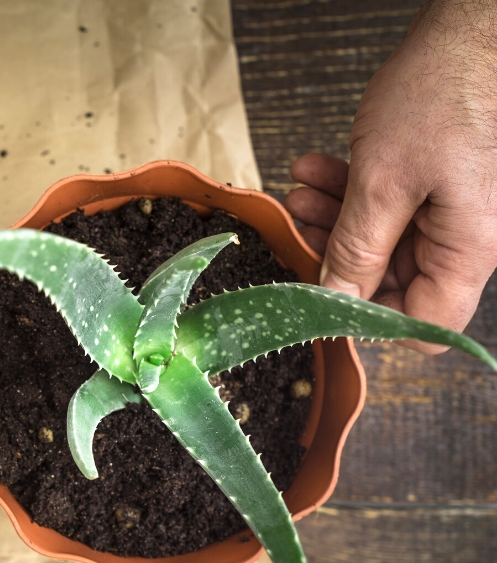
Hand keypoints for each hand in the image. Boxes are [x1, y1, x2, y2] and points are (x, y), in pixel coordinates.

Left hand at [285, 0, 496, 352]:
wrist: (474, 28)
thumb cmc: (444, 93)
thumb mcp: (383, 181)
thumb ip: (358, 247)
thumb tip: (336, 298)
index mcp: (470, 248)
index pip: (424, 322)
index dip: (370, 318)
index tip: (323, 296)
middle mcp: (471, 235)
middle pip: (398, 279)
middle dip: (340, 254)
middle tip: (299, 229)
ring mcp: (457, 207)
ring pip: (386, 237)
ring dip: (337, 217)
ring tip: (299, 193)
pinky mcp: (442, 181)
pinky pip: (393, 202)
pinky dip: (353, 190)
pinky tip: (316, 170)